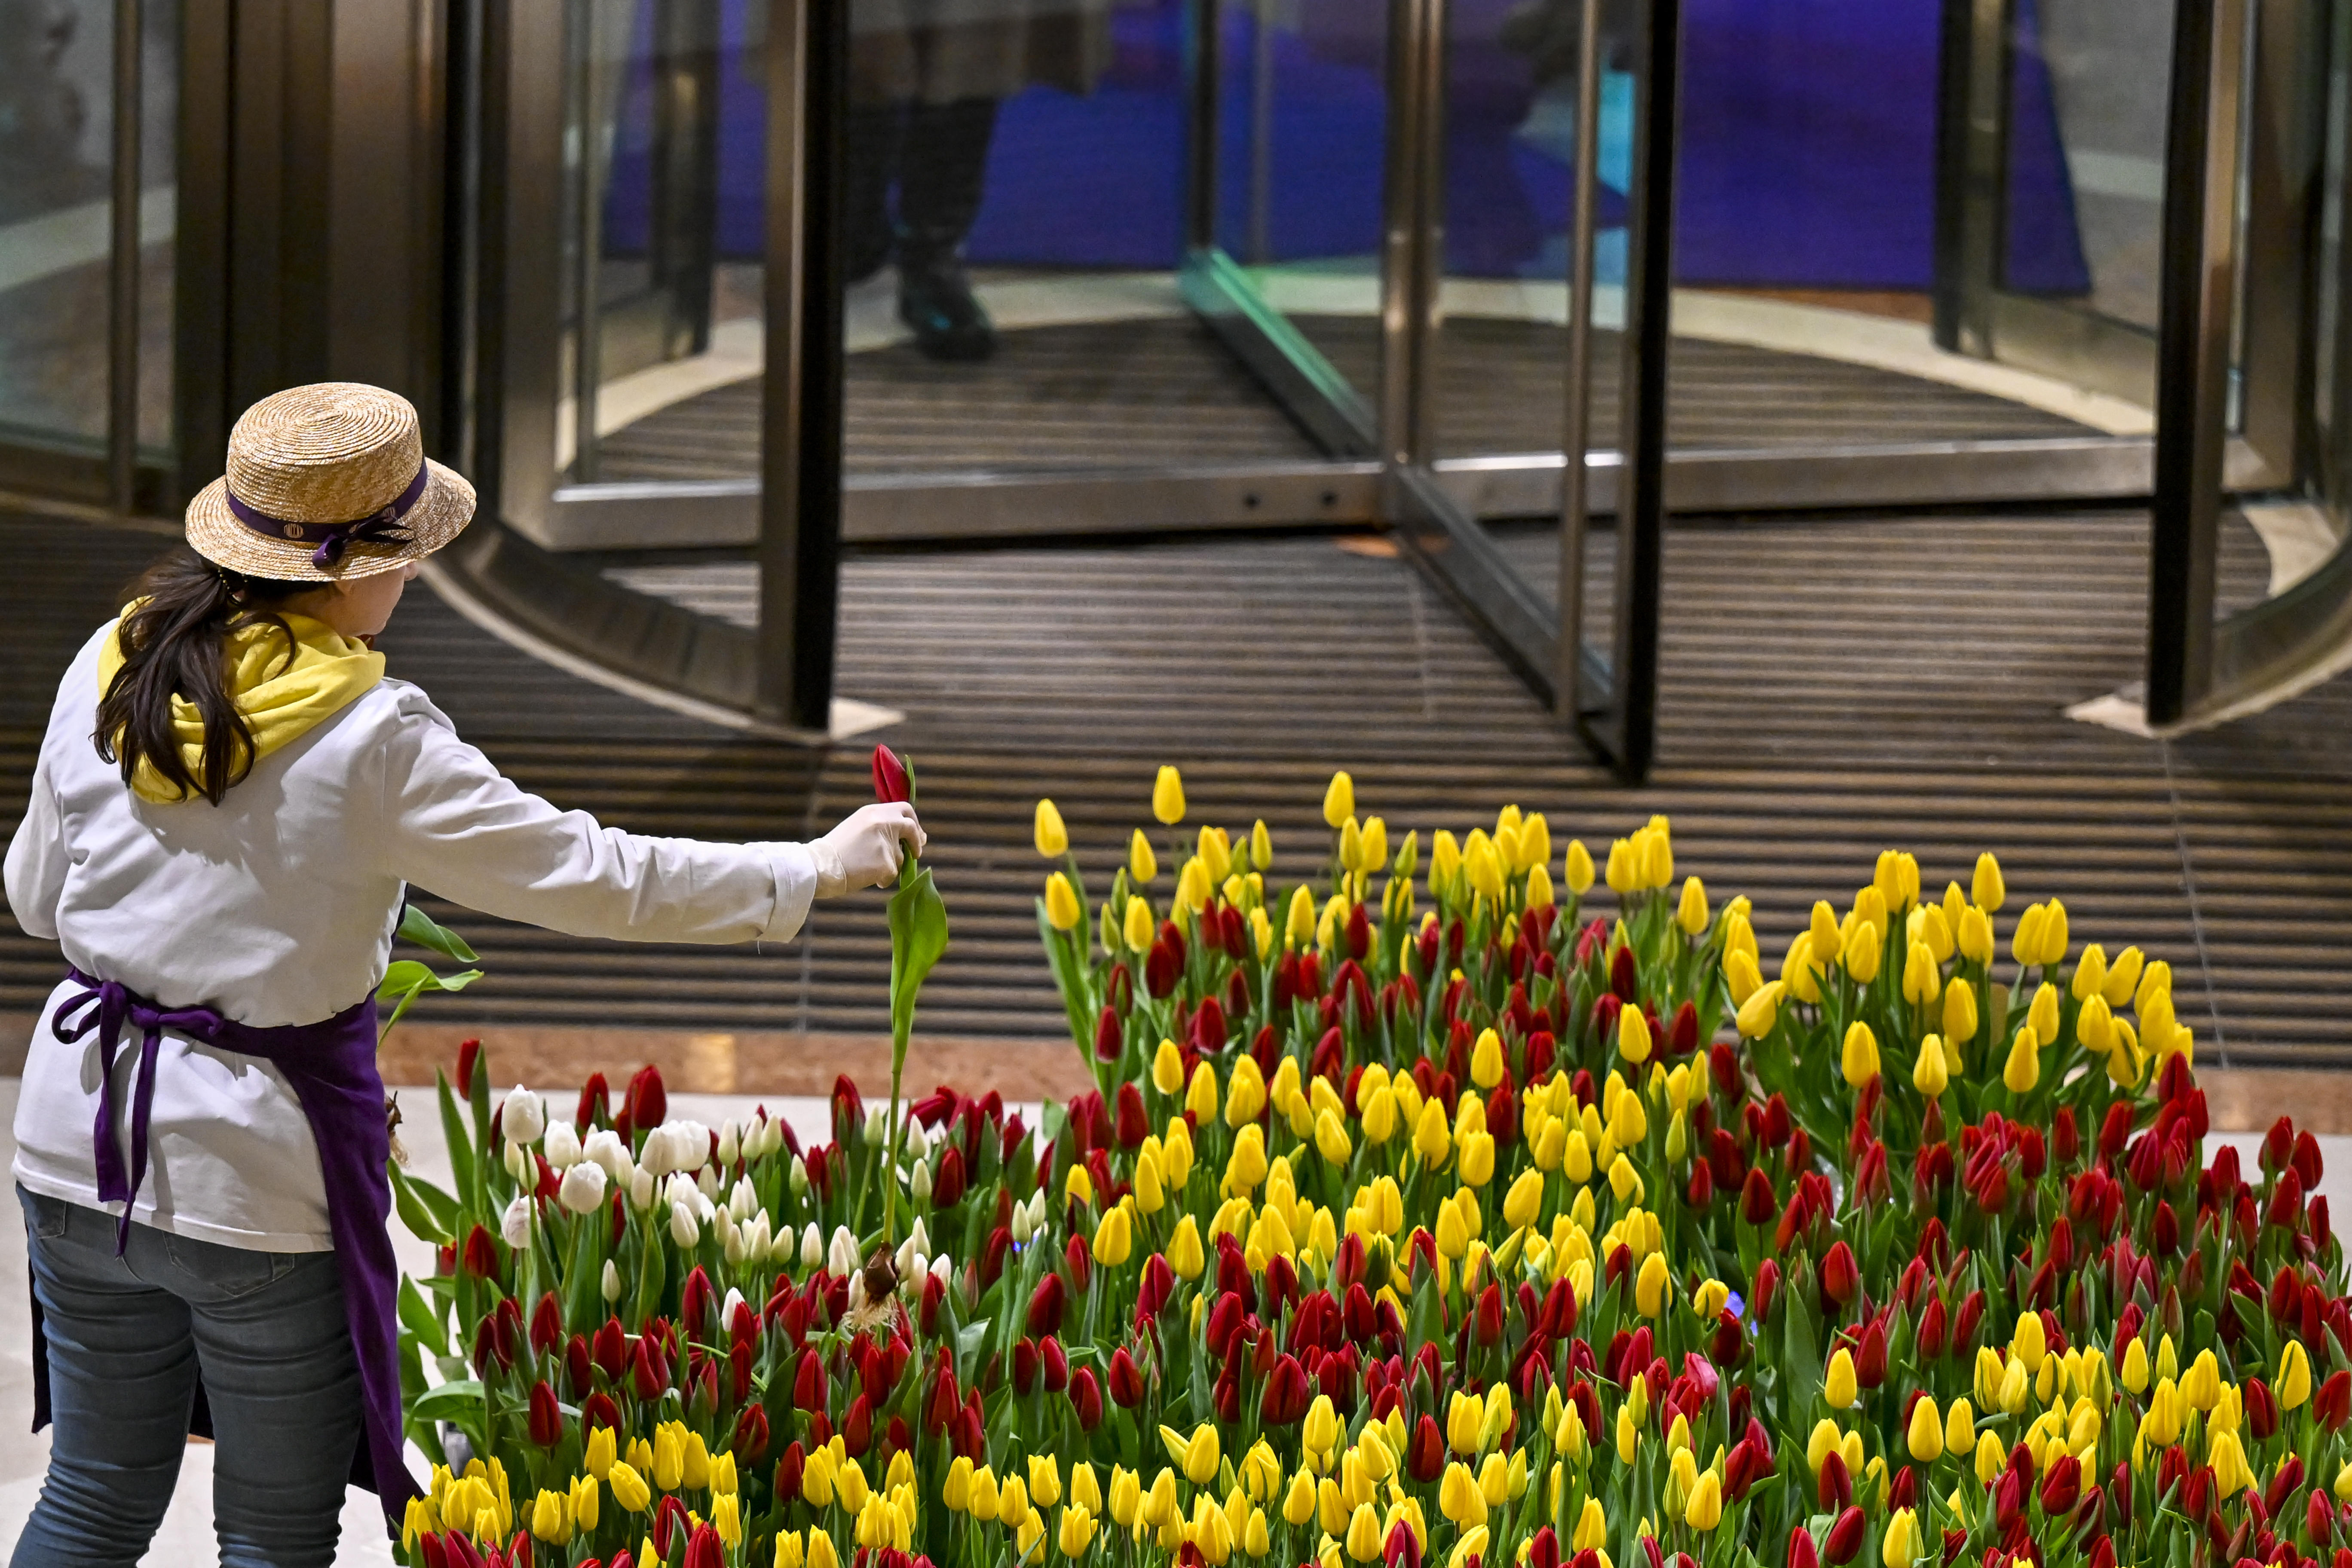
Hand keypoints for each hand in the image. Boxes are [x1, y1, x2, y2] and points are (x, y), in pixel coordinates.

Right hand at [811, 802, 925, 897]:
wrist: (818, 867)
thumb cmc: (835, 850)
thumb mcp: (857, 827)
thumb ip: (880, 827)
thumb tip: (908, 834)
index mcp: (873, 812)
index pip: (905, 809)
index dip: (914, 822)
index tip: (917, 834)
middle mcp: (882, 823)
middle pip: (911, 828)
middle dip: (916, 841)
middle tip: (916, 853)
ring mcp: (886, 843)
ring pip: (901, 857)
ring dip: (890, 865)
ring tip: (866, 867)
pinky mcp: (886, 863)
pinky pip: (893, 874)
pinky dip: (883, 879)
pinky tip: (866, 877)